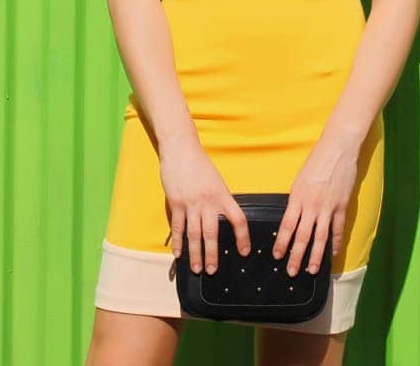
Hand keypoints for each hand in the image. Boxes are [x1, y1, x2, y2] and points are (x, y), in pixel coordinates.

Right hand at [158, 139, 251, 275]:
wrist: (181, 149)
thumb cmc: (199, 164)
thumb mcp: (216, 181)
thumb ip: (218, 200)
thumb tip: (221, 219)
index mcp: (222, 195)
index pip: (238, 219)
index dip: (242, 237)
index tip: (244, 251)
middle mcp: (208, 201)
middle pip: (212, 233)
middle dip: (213, 254)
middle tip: (213, 270)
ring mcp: (190, 203)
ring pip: (194, 234)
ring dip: (195, 253)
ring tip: (197, 268)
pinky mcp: (175, 202)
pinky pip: (178, 227)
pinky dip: (178, 242)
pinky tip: (178, 253)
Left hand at [272, 138, 359, 275]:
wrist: (337, 149)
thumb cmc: (316, 162)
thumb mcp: (299, 181)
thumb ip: (297, 201)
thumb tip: (294, 218)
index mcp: (297, 198)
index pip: (287, 226)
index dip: (282, 243)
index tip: (277, 256)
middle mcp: (311, 205)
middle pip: (302, 236)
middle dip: (296, 256)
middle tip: (292, 271)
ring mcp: (328, 208)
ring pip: (320, 238)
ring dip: (315, 256)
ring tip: (312, 270)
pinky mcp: (342, 206)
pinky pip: (338, 230)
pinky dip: (336, 243)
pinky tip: (333, 254)